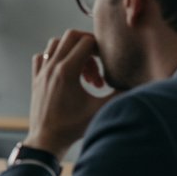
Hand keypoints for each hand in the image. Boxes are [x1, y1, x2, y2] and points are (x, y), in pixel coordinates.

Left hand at [24, 29, 116, 159]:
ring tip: (82, 71)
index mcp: (67, 71)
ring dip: (71, 50)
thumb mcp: (100, 109)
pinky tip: (64, 73)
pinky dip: (53, 57)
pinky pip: (42, 57)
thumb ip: (120, 93)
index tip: (104, 65)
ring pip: (54, 44)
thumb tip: (141, 84)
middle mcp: (52, 67)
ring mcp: (41, 72)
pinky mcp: (35, 79)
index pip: (86, 41)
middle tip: (95, 65)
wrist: (48, 139)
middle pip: (70, 36)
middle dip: (87, 45)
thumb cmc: (74, 126)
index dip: (100, 48)